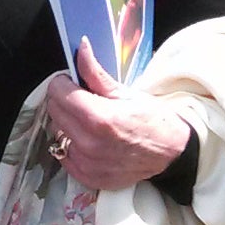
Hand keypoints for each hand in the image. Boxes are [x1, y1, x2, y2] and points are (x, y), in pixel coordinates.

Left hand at [42, 56, 192, 192]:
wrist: (170, 153)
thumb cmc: (151, 120)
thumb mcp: (125, 92)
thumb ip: (95, 73)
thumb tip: (81, 48)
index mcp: (99, 118)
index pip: (58, 92)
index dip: (64, 82)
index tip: (72, 81)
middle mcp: (89, 144)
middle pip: (54, 111)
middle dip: (64, 100)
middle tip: (82, 99)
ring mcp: (87, 163)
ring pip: (57, 132)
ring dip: (67, 122)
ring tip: (88, 120)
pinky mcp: (86, 177)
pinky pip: (63, 154)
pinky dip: (72, 144)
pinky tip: (89, 139)